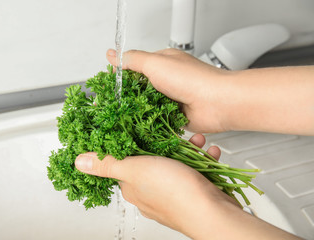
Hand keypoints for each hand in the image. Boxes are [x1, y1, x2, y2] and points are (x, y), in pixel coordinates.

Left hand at [75, 134, 233, 238]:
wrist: (214, 213)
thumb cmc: (175, 193)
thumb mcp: (135, 170)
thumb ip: (108, 164)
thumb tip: (79, 163)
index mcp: (133, 187)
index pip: (123, 163)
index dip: (129, 144)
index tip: (136, 129)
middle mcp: (150, 192)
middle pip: (150, 160)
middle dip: (163, 143)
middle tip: (172, 134)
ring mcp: (172, 193)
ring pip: (174, 163)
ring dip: (186, 149)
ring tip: (194, 142)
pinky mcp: (191, 192)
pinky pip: (193, 170)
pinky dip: (200, 159)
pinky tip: (207, 153)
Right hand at [106, 48, 313, 135]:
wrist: (218, 103)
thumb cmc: (192, 79)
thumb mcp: (155, 63)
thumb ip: (132, 60)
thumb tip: (112, 55)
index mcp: (163, 62)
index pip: (135, 66)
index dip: (120, 76)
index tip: (108, 86)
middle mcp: (167, 80)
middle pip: (140, 88)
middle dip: (127, 96)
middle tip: (113, 105)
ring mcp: (171, 98)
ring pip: (147, 105)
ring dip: (138, 110)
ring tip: (123, 117)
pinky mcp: (176, 115)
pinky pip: (157, 119)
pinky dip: (150, 122)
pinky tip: (141, 125)